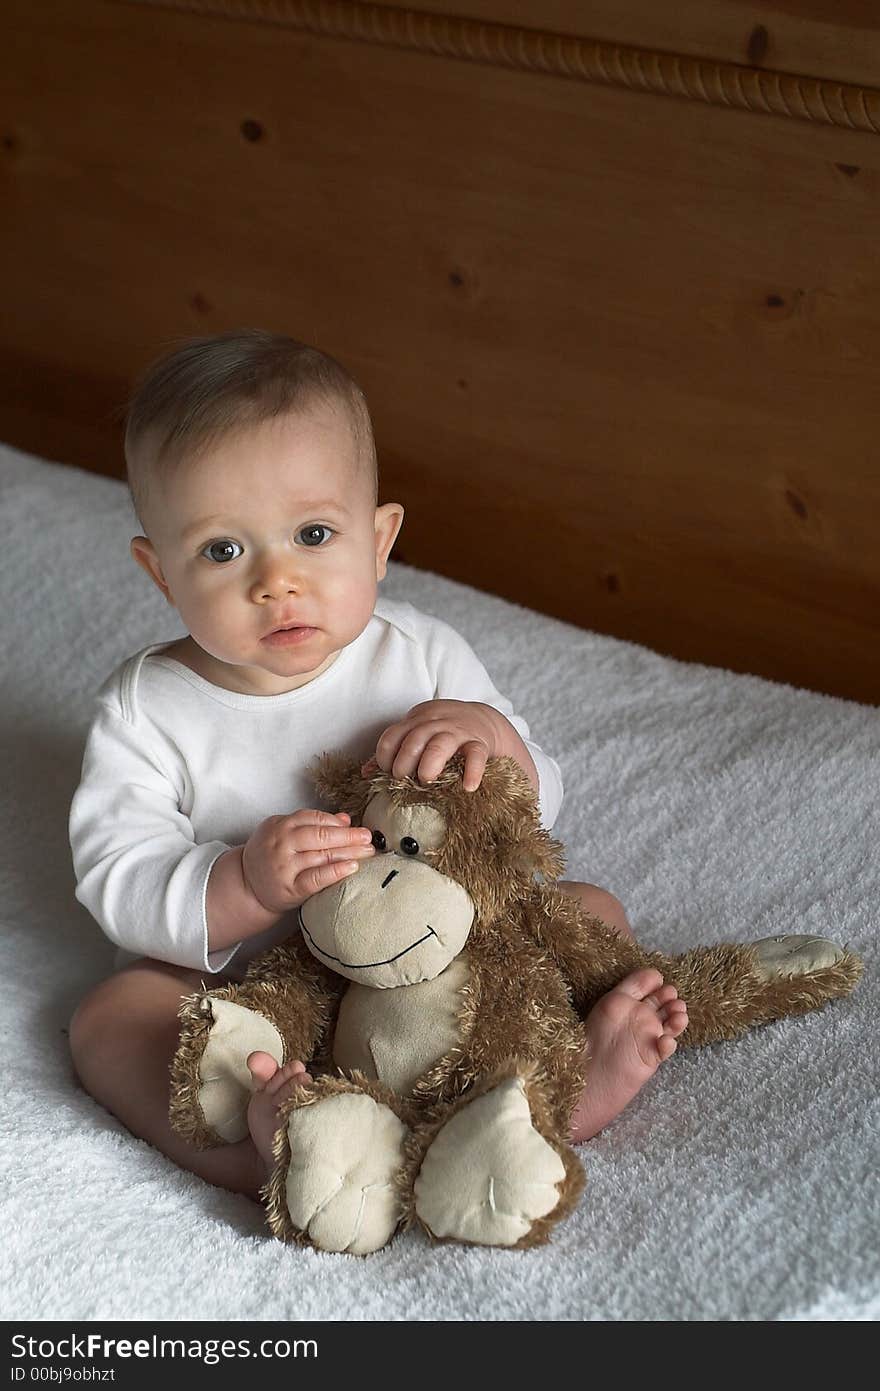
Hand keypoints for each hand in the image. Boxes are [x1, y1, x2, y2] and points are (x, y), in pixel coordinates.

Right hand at [241, 810, 374, 914]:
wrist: (246, 887)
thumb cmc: (269, 858)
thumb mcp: (284, 834)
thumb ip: (312, 825)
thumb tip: (345, 818)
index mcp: (280, 825)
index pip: (314, 818)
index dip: (337, 822)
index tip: (356, 826)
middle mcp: (281, 843)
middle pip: (321, 835)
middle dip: (349, 836)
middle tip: (368, 838)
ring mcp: (284, 866)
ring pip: (322, 855)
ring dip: (349, 852)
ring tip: (367, 852)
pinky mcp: (289, 888)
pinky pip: (316, 878)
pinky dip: (336, 872)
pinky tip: (352, 867)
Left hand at [363, 700, 501, 791]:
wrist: (483, 719)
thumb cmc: (444, 731)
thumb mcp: (418, 732)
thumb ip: (395, 750)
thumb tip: (367, 771)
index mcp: (416, 721)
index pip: (393, 736)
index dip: (385, 757)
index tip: (387, 773)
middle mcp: (435, 724)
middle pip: (413, 741)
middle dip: (404, 764)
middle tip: (404, 782)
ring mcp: (458, 732)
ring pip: (440, 745)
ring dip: (429, 764)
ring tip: (426, 781)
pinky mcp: (479, 743)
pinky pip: (475, 755)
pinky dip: (472, 772)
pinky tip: (467, 787)